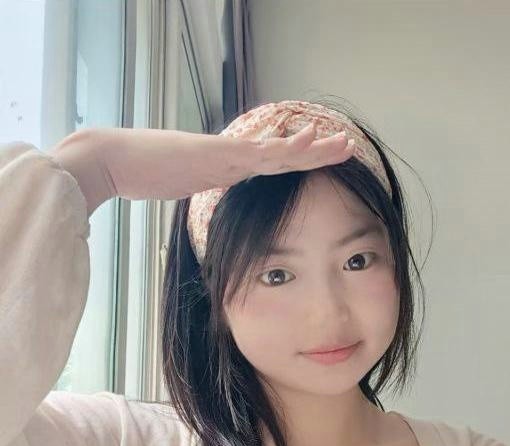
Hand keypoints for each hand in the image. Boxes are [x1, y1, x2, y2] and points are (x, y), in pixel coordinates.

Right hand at [96, 122, 354, 201]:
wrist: (111, 160)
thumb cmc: (136, 173)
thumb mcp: (170, 183)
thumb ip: (187, 183)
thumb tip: (189, 186)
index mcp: (220, 164)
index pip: (265, 162)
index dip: (293, 158)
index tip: (316, 154)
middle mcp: (228, 157)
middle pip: (281, 154)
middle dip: (315, 152)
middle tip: (345, 144)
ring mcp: (223, 155)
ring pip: (278, 152)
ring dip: (313, 149)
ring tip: (342, 142)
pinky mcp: (216, 157)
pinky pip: (259, 155)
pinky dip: (287, 150)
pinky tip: (310, 141)